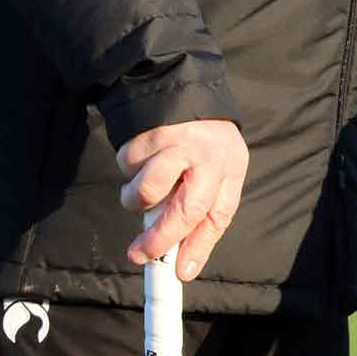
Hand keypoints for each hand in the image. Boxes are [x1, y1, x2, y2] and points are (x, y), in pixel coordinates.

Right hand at [118, 119, 249, 280]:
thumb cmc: (198, 138)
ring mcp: (178, 142)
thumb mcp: (214, 166)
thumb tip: (180, 258)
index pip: (219, 215)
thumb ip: (200, 205)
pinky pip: (127, 166)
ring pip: (148, 190)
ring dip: (134, 200)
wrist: (177, 83)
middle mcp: (208, 155)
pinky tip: (137, 158)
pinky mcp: (149, 131)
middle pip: (187, 210)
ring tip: (136, 193)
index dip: (199, 247)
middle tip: (139, 255)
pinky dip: (126, 170)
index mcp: (230, 167)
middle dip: (160, 239)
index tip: (180, 272)